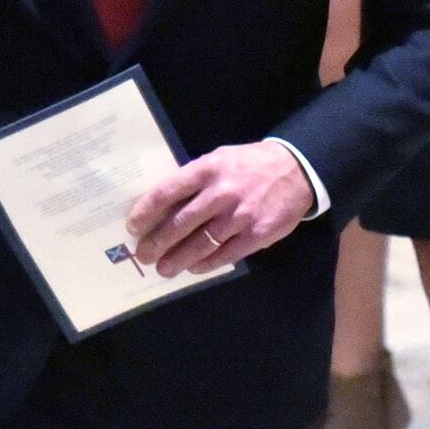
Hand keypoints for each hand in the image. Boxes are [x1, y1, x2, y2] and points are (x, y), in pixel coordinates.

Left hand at [125, 141, 318, 277]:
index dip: (145, 212)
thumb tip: (163, 205)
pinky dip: (206, 264)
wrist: (297, 170)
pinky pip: (225, 255)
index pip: (167, 192)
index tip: (133, 227)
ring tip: (164, 268)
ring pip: (200, 244)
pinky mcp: (257, 235)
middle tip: (143, 255)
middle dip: (157, 243)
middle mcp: (221, 193)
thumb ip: (194, 180)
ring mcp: (240, 216)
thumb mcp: (219, 159)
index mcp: (208, 169)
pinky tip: (194, 268)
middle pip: (180, 224)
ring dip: (178, 260)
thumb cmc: (250, 164)